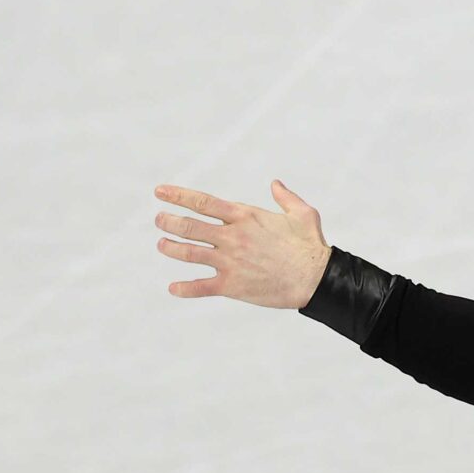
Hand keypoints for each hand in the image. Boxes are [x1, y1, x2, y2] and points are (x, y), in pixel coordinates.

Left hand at [153, 180, 331, 308]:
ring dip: (170, 248)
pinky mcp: (231, 285)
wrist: (314, 278)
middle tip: (159, 219)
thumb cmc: (310, 245)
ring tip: (161, 244)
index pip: (203, 203)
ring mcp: (229, 261)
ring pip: (188, 253)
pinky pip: (199, 287)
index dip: (178, 196)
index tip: (160, 192)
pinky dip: (183, 288)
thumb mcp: (303, 213)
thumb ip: (285, 197)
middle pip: (189, 226)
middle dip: (168, 221)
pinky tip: (173, 288)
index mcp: (246, 216)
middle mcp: (232, 236)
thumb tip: (275, 184)